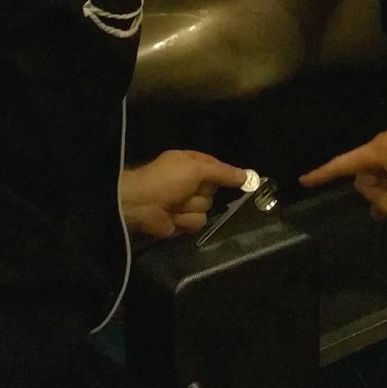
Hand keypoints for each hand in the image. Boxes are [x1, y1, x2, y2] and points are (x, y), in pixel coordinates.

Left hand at [120, 150, 245, 239]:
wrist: (139, 205)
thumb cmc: (166, 179)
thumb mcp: (196, 168)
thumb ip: (223, 172)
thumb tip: (248, 176)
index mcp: (192, 164)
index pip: (218, 168)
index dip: (227, 174)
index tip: (242, 180)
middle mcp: (190, 183)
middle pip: (213, 191)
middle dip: (202, 193)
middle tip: (187, 190)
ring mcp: (185, 204)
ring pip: (206, 209)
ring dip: (191, 208)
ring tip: (175, 206)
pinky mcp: (181, 222)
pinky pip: (195, 223)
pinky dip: (184, 220)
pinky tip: (172, 218)